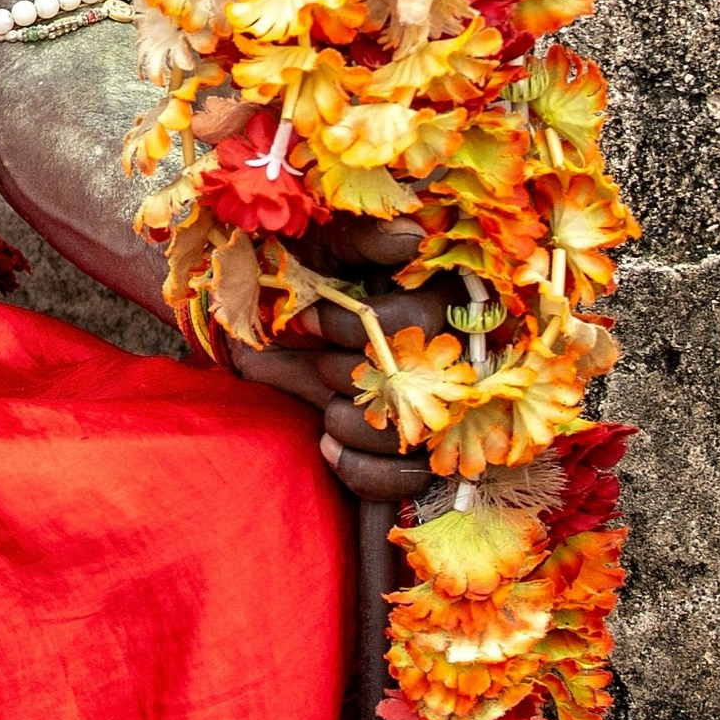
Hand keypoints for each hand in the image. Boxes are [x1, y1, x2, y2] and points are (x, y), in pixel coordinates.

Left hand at [226, 219, 437, 504]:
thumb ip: (367, 237)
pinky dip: (359, 470)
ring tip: (323, 408)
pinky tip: (328, 447)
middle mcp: (449, 360)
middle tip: (315, 364)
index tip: (307, 319)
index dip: (353, 327)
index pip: (411, 323)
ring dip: (349, 424)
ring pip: (408, 438)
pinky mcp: (418, 460)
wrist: (270, 316)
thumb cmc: (307, 270)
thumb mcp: (330, 241)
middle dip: (343, 377)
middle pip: (409, 384)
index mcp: (439, 301)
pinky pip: (402, 482)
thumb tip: (410, 238)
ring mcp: (440, 415)